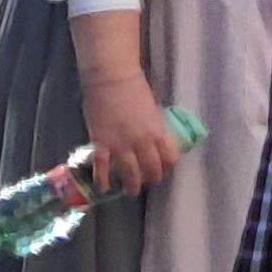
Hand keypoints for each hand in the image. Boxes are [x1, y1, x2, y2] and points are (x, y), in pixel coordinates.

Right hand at [80, 71, 186, 195]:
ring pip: (130, 173)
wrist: (111, 79)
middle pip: (152, 169)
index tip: (164, 169)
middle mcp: (142, 142)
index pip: (170, 158)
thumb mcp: (152, 111)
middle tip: (147, 182)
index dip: (168, 167)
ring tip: (131, 192)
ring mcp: (121, 144)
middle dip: (151, 179)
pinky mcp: (101, 143)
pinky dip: (103, 180)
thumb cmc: (134, 89)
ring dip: (132, 185)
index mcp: (158, 132)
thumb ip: (152, 128)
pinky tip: (103, 188)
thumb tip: (152, 140)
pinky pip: (102, 168)